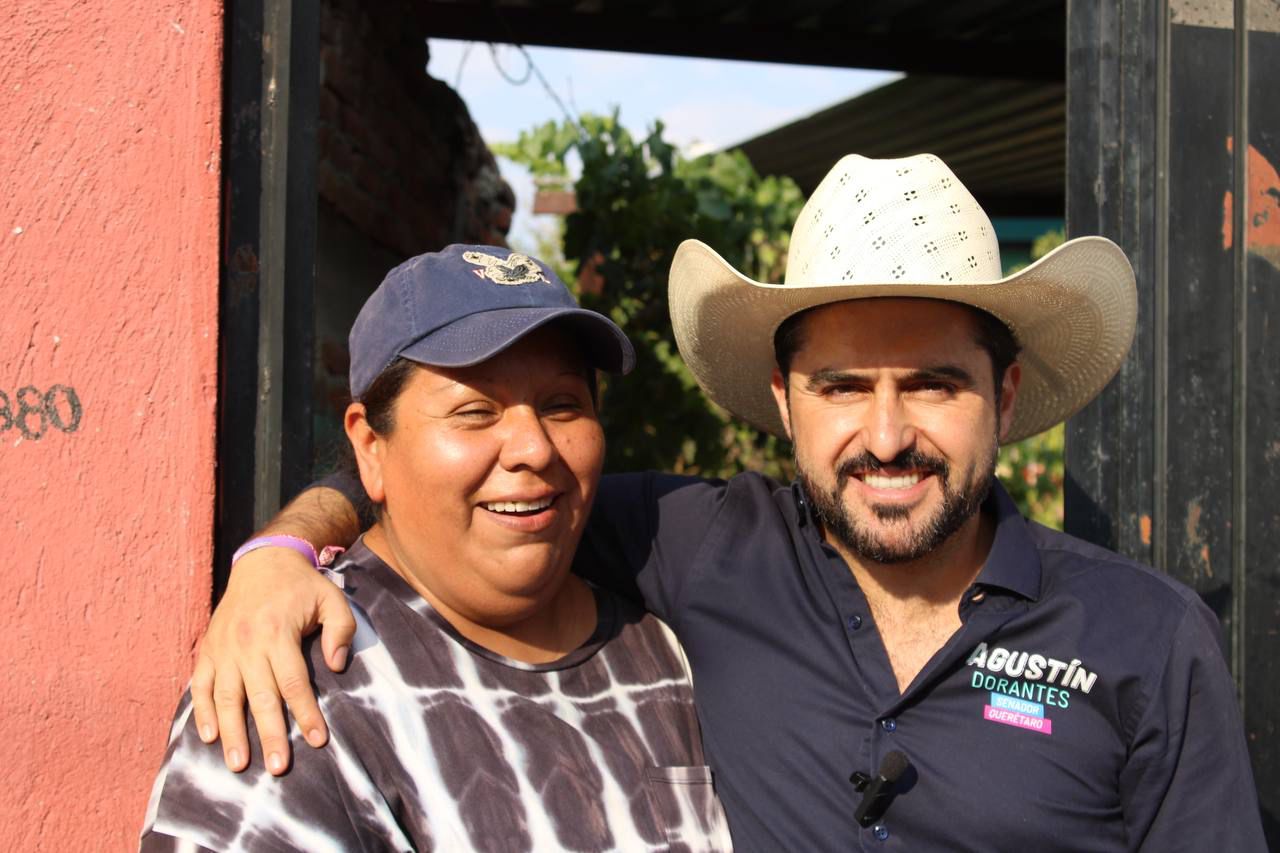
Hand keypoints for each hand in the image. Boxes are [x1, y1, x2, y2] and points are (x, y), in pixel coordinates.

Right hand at [189, 546, 355, 774]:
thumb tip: (337, 667)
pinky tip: (209, 736)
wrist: (263, 561)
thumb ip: (341, 630)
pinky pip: (200, 685)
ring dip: (232, 733)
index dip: (305, 714)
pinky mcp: (208, 650)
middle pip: (260, 697)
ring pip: (226, 697)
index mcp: (278, 632)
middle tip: (279, 768)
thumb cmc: (303, 586)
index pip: (294, 682)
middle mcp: (247, 643)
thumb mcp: (332, 598)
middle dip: (270, 735)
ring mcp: (223, 648)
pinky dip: (202, 711)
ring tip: (239, 764)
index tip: (318, 740)